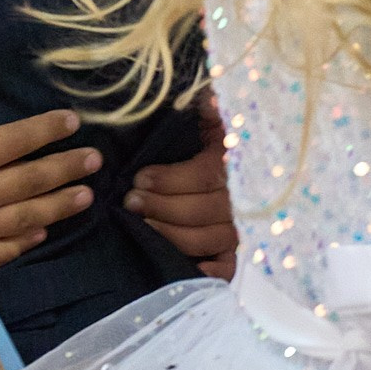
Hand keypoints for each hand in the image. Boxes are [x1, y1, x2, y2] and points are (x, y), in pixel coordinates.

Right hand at [0, 77, 95, 273]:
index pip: (18, 141)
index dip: (48, 130)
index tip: (73, 122)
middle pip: (31, 181)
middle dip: (66, 168)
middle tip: (95, 161)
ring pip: (25, 218)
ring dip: (59, 207)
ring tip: (86, 197)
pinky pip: (0, 253)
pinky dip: (24, 243)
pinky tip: (41, 235)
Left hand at [128, 105, 237, 277]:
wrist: (203, 174)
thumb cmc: (194, 142)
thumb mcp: (201, 120)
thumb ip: (204, 108)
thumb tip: (206, 97)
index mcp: (231, 162)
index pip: (206, 176)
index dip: (171, 180)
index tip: (139, 178)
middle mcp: (239, 197)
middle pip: (206, 210)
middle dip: (163, 207)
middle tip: (131, 202)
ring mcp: (236, 228)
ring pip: (211, 238)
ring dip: (173, 235)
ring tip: (140, 226)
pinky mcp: (229, 254)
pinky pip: (227, 268)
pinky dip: (210, 272)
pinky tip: (188, 269)